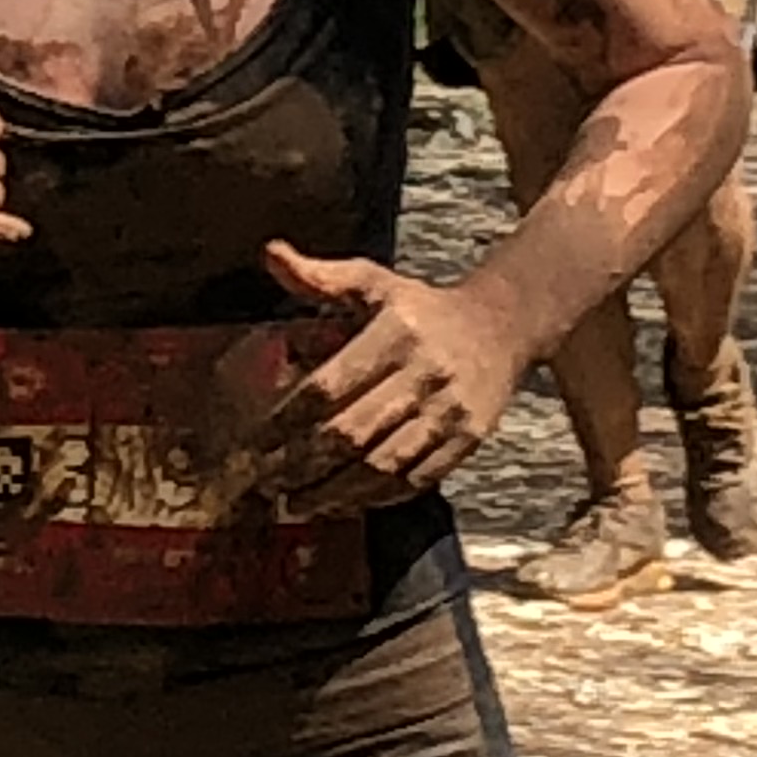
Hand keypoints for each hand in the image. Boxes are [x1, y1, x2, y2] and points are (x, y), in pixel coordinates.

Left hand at [247, 241, 524, 514]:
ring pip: (384, 465)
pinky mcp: (468, 440)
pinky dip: (376, 498)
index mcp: (395, 333)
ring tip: (298, 502)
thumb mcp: (373, 280)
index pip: (330, 386)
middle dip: (303, 463)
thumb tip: (270, 254)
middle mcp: (424, 374)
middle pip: (353, 432)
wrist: (501, 326)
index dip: (288, 419)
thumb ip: (320, 276)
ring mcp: (450, 412)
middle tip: (267, 482)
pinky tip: (344, 502)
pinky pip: (417, 480)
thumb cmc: (421, 307)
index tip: (256, 440)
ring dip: (335, 491)